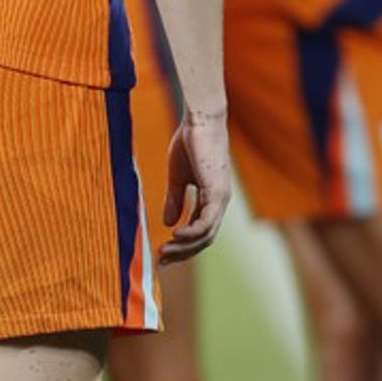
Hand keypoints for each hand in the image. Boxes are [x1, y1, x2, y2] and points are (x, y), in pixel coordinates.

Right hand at [161, 109, 230, 263]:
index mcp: (212, 199)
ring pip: (205, 235)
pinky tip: (175, 235)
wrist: (199, 121)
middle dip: (182, 252)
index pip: (200, 231)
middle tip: (161, 259)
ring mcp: (220, 198)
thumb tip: (169, 224)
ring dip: (184, 246)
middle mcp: (219, 202)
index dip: (182, 245)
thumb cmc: (190, 143)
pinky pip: (205, 222)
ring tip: (164, 250)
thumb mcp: (177, 178)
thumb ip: (175, 200)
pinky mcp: (216, 192)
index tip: (163, 252)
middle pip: (204, 239)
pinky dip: (191, 232)